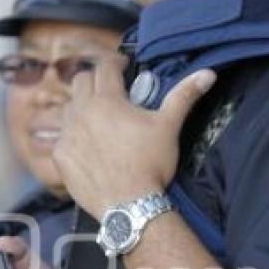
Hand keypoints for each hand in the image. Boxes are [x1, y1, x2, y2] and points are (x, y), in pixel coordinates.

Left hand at [52, 59, 216, 218]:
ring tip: (97, 117)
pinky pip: (62, 137)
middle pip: (80, 81)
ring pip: (68, 108)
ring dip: (81, 106)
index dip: (115, 62)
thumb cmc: (151, 164)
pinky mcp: (60, 157)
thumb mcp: (169, 127)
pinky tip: (86, 145)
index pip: (105, 67)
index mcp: (107, 100)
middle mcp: (82, 112)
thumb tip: (208, 74)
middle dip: (95, 79)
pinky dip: (73, 136)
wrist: (130, 206)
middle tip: (108, 88)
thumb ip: (184, 96)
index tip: (123, 66)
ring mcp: (68, 135)